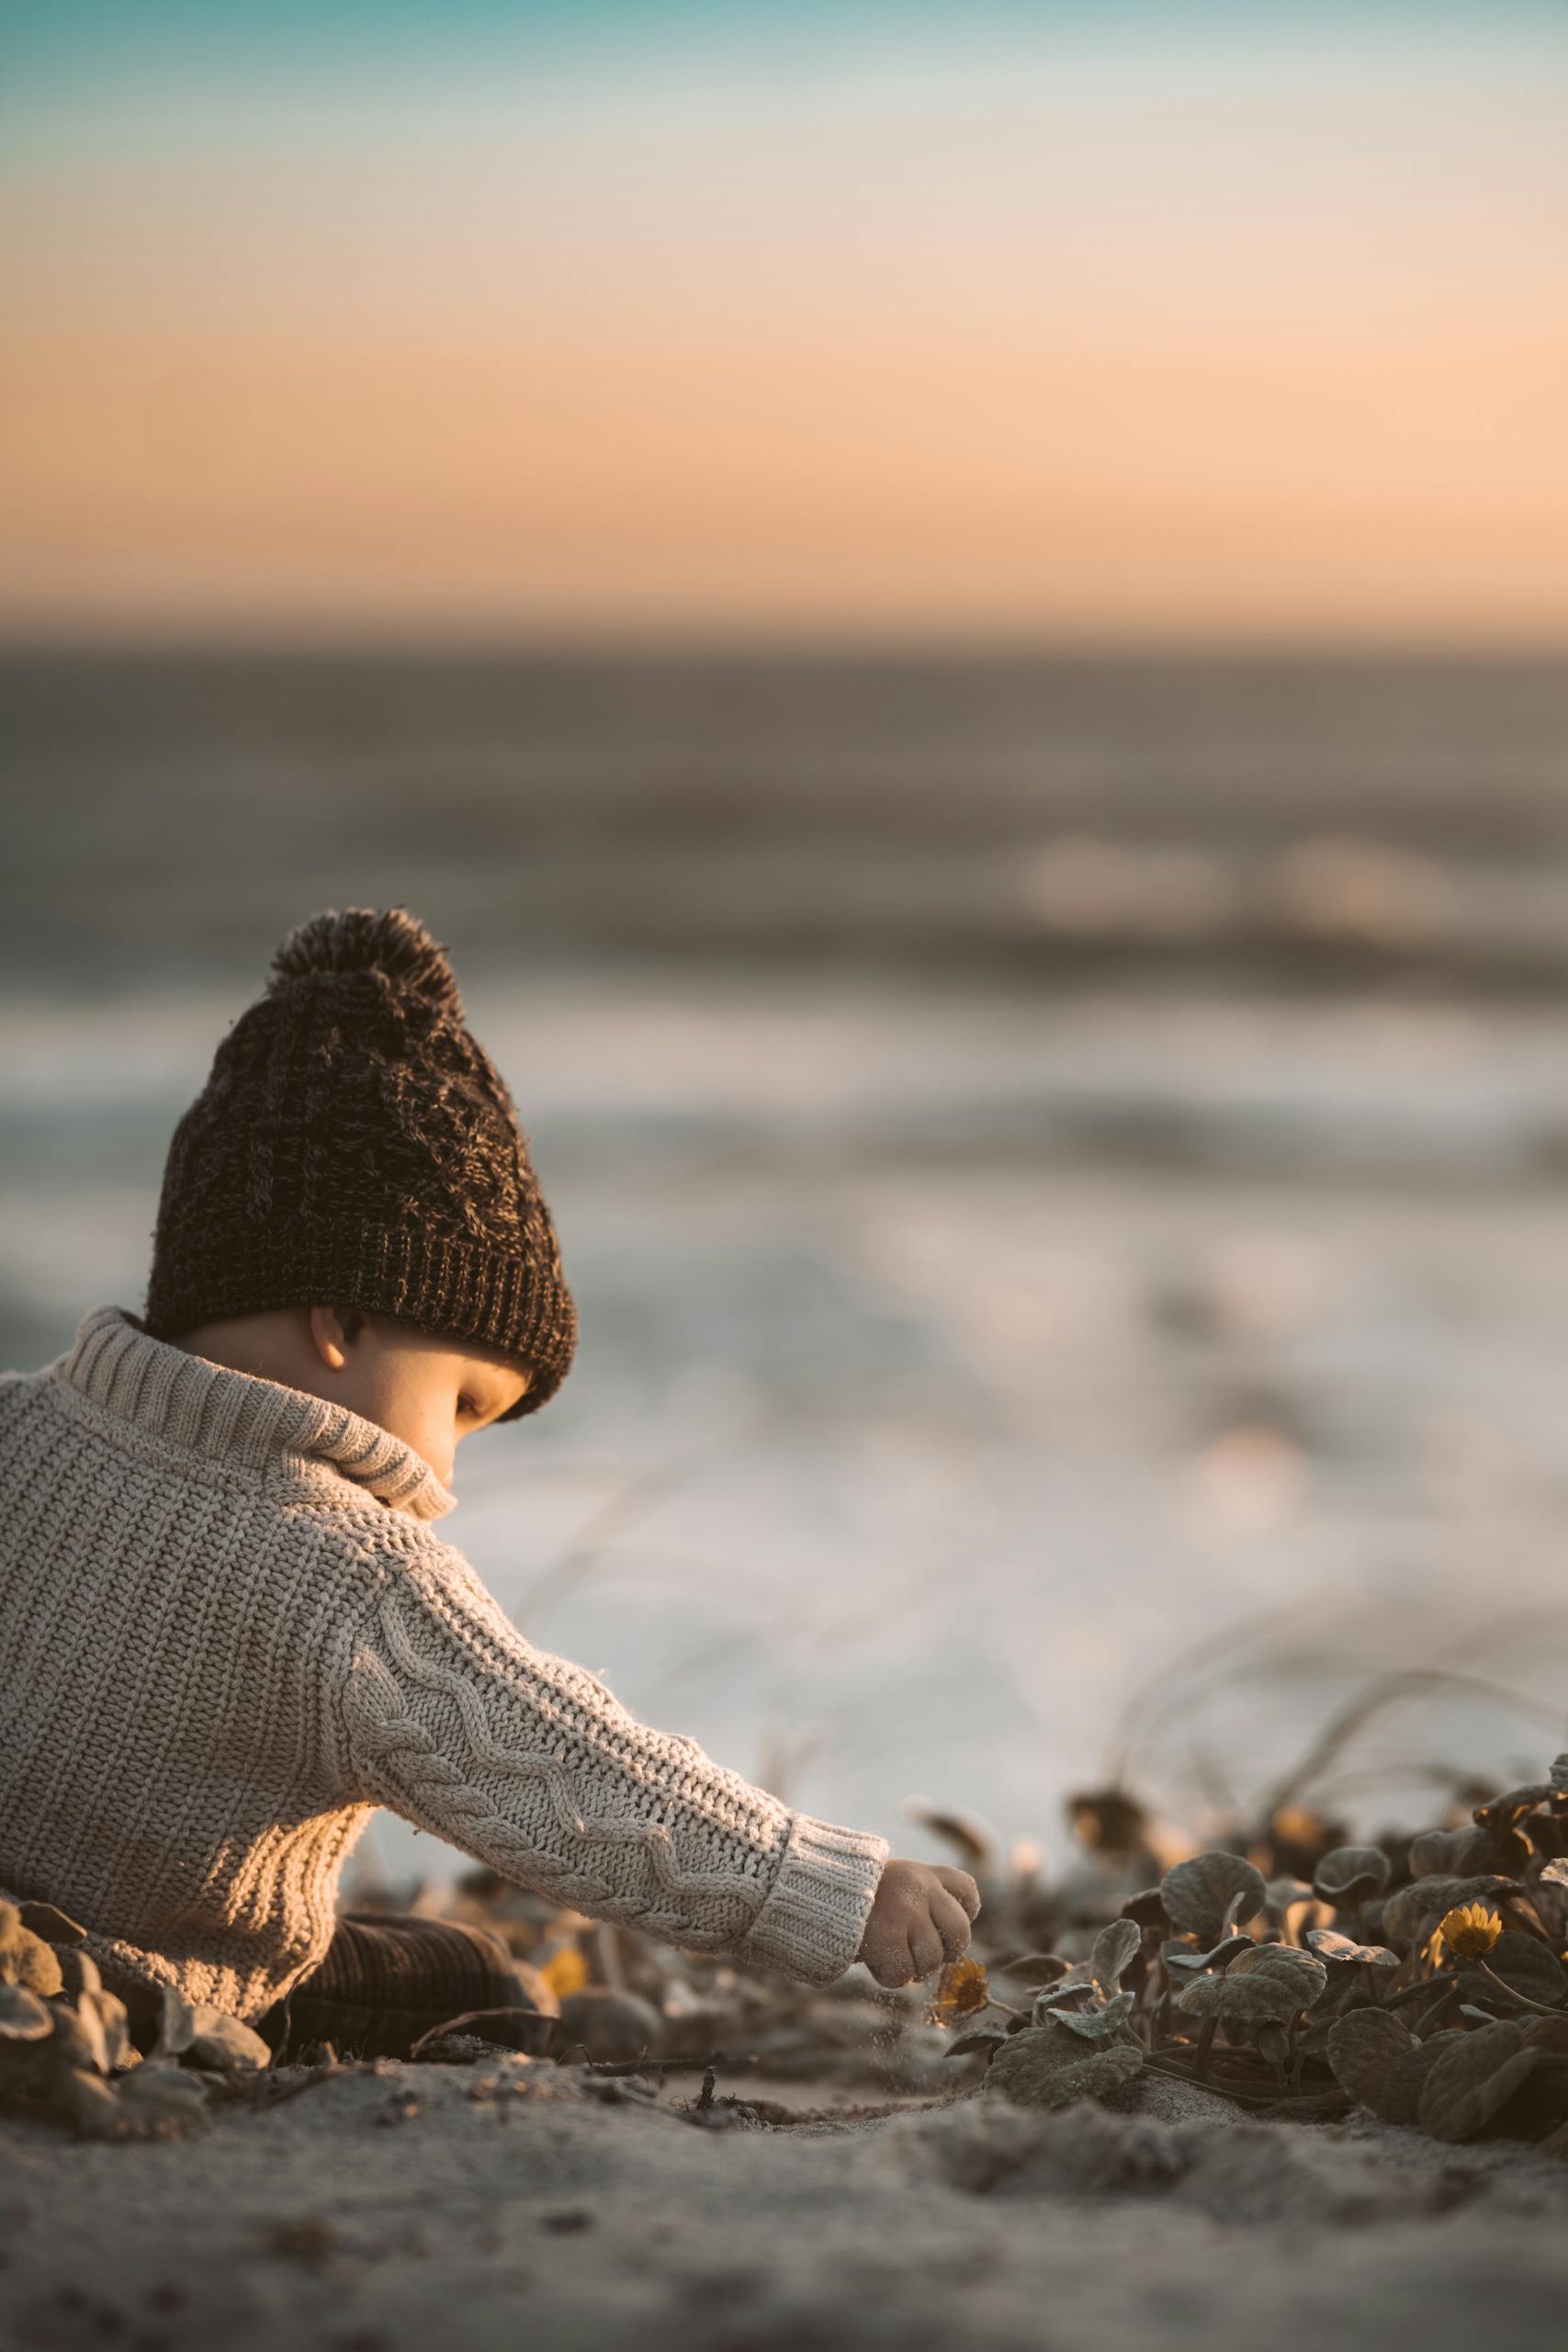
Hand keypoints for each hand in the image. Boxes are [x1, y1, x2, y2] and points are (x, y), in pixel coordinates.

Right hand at [858, 1857, 980, 1987]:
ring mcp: (906, 1912)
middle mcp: (919, 1889)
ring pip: (932, 1960)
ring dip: (913, 1968)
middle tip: (924, 1956)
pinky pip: (903, 1974)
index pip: (966, 1889)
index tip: (943, 1926)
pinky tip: (874, 1962)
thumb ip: (921, 1902)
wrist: (811, 1889)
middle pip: (960, 1932)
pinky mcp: (887, 1937)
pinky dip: (890, 1977)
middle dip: (947, 1952)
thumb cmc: (851, 1896)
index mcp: (921, 1873)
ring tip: (891, 1955)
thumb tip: (948, 1947)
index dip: (966, 1912)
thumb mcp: (893, 1884)